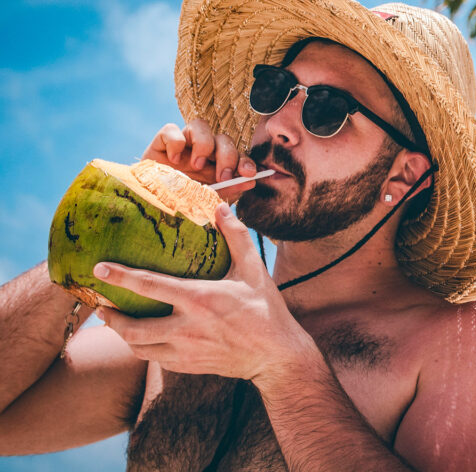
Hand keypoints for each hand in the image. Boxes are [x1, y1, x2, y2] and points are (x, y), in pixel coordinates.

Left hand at [92, 204, 313, 380]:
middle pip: (133, 327)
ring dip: (122, 334)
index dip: (121, 276)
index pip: (149, 285)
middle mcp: (187, 328)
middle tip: (100, 305)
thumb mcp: (254, 270)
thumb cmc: (266, 309)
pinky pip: (155, 359)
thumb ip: (236, 237)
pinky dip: (143, 348)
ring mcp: (186, 351)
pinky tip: (143, 338)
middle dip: (110, 317)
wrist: (276, 356)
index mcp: (199, 299)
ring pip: (139, 347)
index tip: (99, 268)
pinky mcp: (189, 366)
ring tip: (113, 322)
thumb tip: (221, 208)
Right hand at [142, 119, 257, 201]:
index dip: (245, 162)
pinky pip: (171, 128)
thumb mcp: (207, 200)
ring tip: (197, 166)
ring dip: (204, 145)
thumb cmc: (181, 204)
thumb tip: (251, 182)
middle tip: (222, 176)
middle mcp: (203, 151)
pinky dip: (175, 142)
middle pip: (223, 139)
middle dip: (227, 156)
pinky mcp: (161, 141)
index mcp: (217, 164)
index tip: (248, 174)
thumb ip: (229, 191)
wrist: (150, 206)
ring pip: (200, 125)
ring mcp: (182, 144)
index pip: (237, 156)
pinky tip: (174, 161)